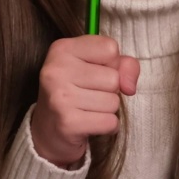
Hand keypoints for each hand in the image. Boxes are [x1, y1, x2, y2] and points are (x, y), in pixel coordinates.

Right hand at [30, 35, 138, 167]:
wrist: (50, 129)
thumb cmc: (79, 91)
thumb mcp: (101, 67)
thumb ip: (125, 65)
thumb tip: (129, 87)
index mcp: (62, 49)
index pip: (110, 48)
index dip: (112, 64)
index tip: (94, 72)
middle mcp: (56, 70)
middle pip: (113, 78)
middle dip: (110, 90)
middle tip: (89, 95)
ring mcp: (59, 97)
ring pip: (113, 102)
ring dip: (108, 109)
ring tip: (88, 109)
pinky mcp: (67, 123)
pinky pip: (109, 122)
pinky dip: (107, 126)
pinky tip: (91, 124)